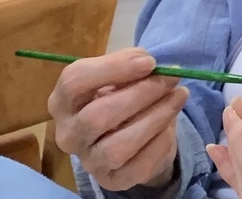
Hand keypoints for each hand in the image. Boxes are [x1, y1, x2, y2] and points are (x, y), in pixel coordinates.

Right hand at [47, 48, 189, 191]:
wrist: (135, 140)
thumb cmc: (121, 99)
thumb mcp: (120, 76)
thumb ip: (128, 65)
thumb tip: (148, 62)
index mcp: (62, 102)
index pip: (74, 81)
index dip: (113, 68)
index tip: (149, 61)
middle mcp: (68, 134)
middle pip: (96, 116)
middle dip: (141, 93)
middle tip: (172, 78)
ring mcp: (88, 161)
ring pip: (118, 146)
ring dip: (155, 118)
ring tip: (179, 96)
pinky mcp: (112, 180)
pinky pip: (139, 166)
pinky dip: (161, 143)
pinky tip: (172, 126)